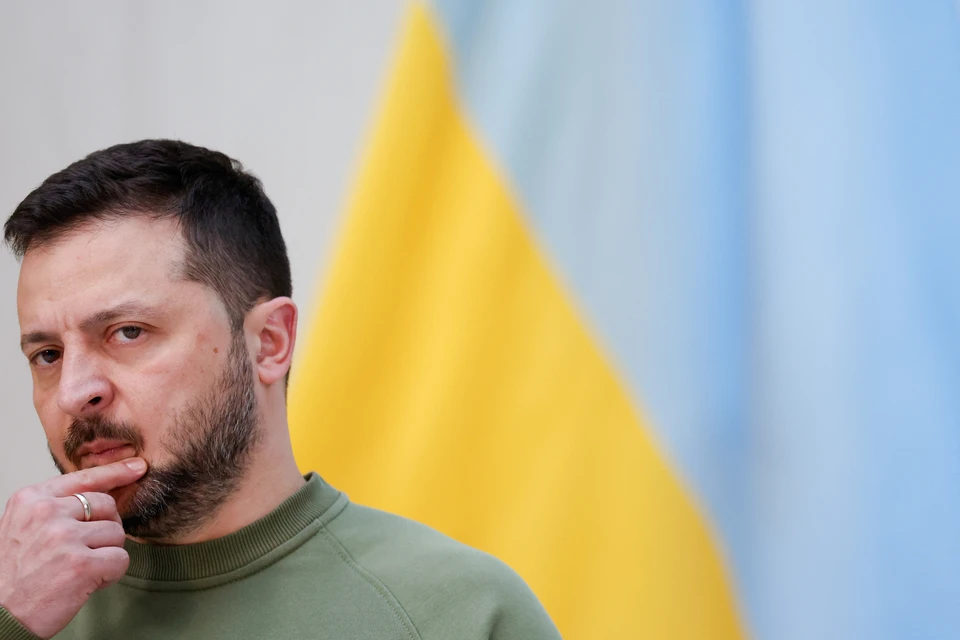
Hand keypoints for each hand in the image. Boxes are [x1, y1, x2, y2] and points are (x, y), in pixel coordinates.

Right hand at [0, 458, 147, 638]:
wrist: (0, 616)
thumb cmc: (14, 574)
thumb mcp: (23, 527)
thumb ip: (55, 507)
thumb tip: (101, 492)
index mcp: (32, 500)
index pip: (83, 478)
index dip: (115, 472)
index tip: (136, 467)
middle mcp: (47, 513)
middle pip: (107, 506)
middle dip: (105, 528)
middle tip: (85, 551)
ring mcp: (65, 538)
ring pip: (117, 533)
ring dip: (106, 554)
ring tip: (79, 569)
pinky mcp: (82, 564)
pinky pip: (121, 559)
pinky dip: (111, 574)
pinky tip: (88, 583)